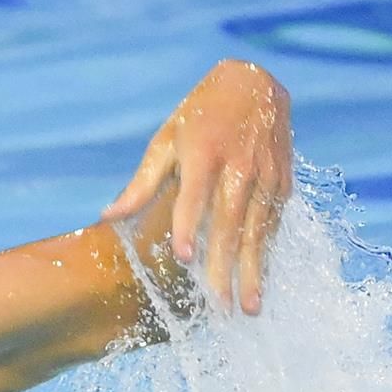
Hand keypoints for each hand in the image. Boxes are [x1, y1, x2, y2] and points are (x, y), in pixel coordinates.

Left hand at [100, 60, 293, 314]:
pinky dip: (268, 253)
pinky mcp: (283, 182)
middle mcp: (238, 167)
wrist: (256, 83)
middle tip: (221, 307)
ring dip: (254, 271)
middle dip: (226, 267)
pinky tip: (262, 279)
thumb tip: (108, 215)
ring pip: (258, 230)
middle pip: (229, 223)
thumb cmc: (199, 115)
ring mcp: (265, 176)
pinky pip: (274, 223)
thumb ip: (142, 182)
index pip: (195, 197)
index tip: (184, 259)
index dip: (189, 227)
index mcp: (203, 154)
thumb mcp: (165, 139)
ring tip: (249, 308)